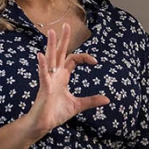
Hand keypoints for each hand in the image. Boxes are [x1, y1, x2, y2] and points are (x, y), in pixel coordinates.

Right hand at [24, 23, 109, 138]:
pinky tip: (41, 55)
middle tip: (66, 25)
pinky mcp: (44, 87)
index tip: (95, 61)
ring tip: (51, 32)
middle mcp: (55, 74)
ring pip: (50, 58)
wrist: (43, 124)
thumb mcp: (77, 105)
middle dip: (63, 39)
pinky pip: (43, 74)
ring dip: (50, 45)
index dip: (83, 57)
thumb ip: (91, 100)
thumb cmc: (56, 113)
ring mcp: (49, 79)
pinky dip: (42, 65)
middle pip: (59, 53)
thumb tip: (107, 99)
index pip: (72, 60)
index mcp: (62, 77)